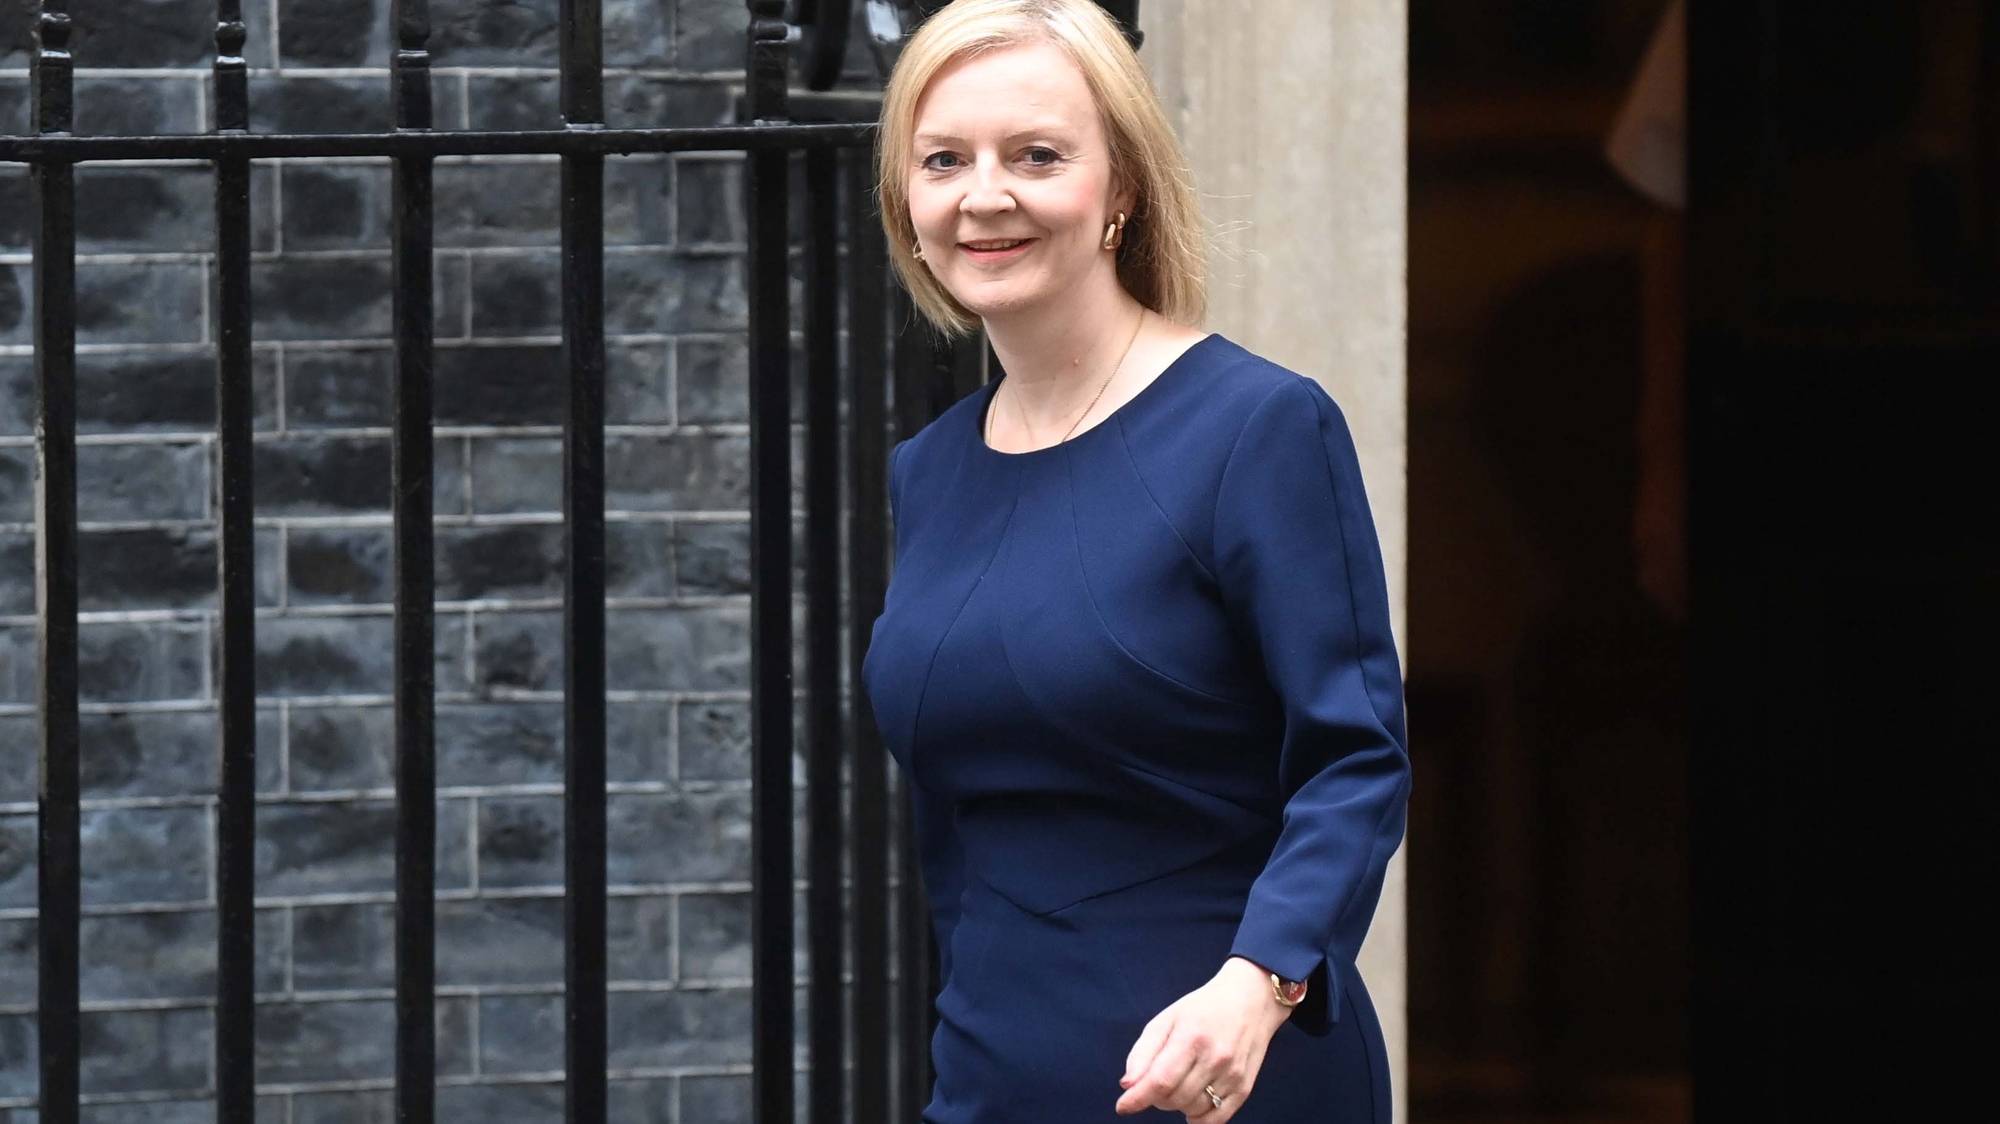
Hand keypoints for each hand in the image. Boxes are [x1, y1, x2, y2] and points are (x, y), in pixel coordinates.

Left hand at [1114, 956, 1291, 1120]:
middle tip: (1158, 1080)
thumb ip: (1143, 1052)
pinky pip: (1216, 1120)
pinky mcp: (1245, 1087)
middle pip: (1174, 1098)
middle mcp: (1215, 1058)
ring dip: (1177, 1104)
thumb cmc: (1202, 1008)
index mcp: (1191, 1037)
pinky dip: (1198, 1119)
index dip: (1138, 1098)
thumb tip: (1128, 1085)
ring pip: (1192, 1110)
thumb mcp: (1167, 1019)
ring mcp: (1232, 1074)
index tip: (1122, 1106)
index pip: (1160, 1080)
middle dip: (1156, 1096)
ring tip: (1179, 1083)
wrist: (1251, 999)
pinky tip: (1193, 1104)